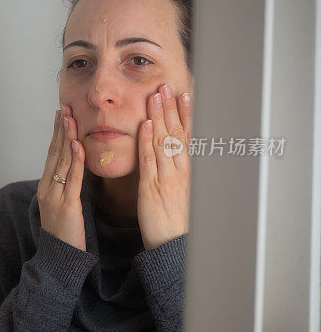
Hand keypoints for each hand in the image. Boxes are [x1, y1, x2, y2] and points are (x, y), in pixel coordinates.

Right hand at [37, 105, 86, 250]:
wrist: (59, 258)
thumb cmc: (65, 234)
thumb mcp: (64, 206)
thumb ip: (68, 187)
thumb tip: (77, 169)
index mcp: (46, 188)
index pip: (52, 155)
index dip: (57, 133)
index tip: (62, 114)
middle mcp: (47, 188)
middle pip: (54, 153)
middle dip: (60, 129)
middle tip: (64, 107)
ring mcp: (55, 197)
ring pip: (61, 161)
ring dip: (66, 137)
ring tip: (70, 117)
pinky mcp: (67, 206)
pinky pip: (72, 179)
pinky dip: (76, 160)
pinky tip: (78, 145)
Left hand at [137, 84, 191, 250]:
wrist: (173, 245)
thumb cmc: (175, 220)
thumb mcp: (181, 192)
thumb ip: (178, 171)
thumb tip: (176, 154)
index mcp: (187, 171)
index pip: (187, 135)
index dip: (185, 114)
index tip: (183, 94)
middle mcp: (180, 171)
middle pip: (176, 133)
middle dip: (171, 108)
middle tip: (167, 86)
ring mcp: (167, 178)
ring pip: (163, 141)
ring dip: (159, 116)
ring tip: (156, 96)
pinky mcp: (152, 188)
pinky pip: (149, 161)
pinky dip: (147, 141)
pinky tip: (144, 124)